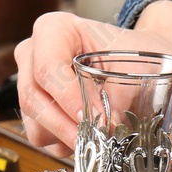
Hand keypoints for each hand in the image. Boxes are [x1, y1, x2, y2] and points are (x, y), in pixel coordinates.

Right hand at [14, 1, 171, 153]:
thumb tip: (106, 128)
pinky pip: (40, 136)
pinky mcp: (34, 109)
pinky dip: (65, 142)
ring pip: (34, 122)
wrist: (142, 58)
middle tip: (98, 139)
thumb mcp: (134, 66)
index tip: (98, 118)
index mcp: (53, 29)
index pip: (47, 68)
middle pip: (33, 97)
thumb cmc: (137, 54)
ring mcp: (29, 82)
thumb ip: (117, 95)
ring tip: (98, 136)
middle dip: (66, 125)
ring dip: (66, 136)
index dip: (69, 99)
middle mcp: (32, 53)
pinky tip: (89, 134)